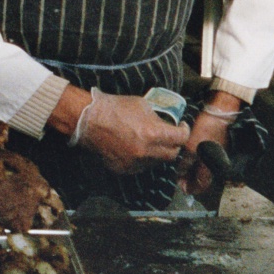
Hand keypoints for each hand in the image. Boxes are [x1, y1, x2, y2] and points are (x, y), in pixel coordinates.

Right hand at [55, 88, 186, 173]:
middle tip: (170, 137)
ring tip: (151, 142)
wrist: (89, 119)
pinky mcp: (124, 169)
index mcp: (154, 133)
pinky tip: (136, 148)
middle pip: (172, 155)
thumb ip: (158, 117)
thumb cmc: (115, 108)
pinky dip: (143, 159)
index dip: (184, 131)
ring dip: (158, 152)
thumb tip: (168, 122)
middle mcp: (146, 151)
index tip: (181, 127)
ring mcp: (135, 163)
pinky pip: (140, 167)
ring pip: (156, 162)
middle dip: (174, 145)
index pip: (181, 138)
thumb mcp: (143, 105)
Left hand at [178, 93, 237, 195]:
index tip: (181, 187)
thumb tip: (180, 174)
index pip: (201, 186)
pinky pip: (205, 160)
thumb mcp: (191, 148)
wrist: (221, 112)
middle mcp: (217, 165)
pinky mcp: (217, 147)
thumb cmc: (206, 130)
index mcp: (212, 168)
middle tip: (179, 177)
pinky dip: (197, 161)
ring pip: (203, 169)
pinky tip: (189, 156)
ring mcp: (218, 156)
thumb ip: (185, 163)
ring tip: (181, 166)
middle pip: (202, 178)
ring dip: (193, 170)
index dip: (190, 188)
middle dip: (190, 179)